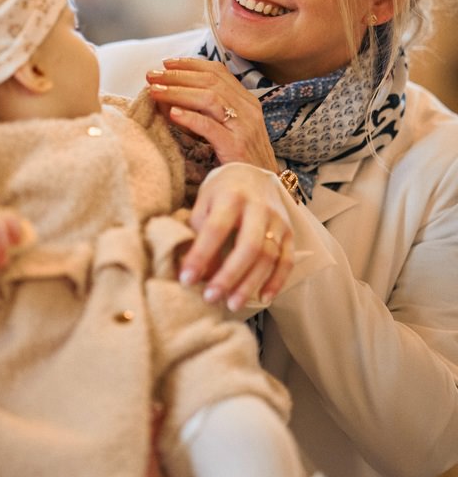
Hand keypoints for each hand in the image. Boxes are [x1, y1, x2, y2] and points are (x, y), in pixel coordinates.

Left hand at [146, 57, 277, 171]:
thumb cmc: (240, 159)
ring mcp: (244, 127)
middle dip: (177, 76)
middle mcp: (248, 109)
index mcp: (246, 101)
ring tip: (155, 91)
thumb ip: (207, 112)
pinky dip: (189, 118)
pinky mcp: (236, 146)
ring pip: (209, 99)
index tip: (166, 63)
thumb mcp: (227, 129)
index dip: (190, 64)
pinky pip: (210, 127)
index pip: (218, 72)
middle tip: (151, 75)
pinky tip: (171, 114)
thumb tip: (171, 97)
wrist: (261, 187)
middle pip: (210, 82)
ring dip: (178, 92)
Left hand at [180, 163, 293, 310]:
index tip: (186, 279)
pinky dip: (276, 282)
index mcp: (231, 196)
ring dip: (250, 284)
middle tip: (211, 298)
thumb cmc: (221, 192)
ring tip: (231, 304)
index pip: (215, 229)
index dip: (200, 256)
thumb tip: (196, 273)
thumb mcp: (204, 202)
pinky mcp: (290, 232)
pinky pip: (286, 260)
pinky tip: (263, 298)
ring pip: (268, 257)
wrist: (252, 172)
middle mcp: (259, 207)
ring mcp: (277, 220)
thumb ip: (198, 233)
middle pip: (248, 246)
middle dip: (229, 276)